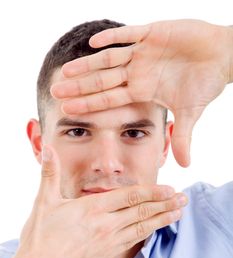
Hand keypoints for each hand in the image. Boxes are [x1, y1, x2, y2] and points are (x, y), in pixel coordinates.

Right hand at [2, 145, 186, 257]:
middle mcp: (106, 225)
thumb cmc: (41, 238)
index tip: (169, 188)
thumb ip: (50, 174)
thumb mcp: (44, 202)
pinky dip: (148, 233)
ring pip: (142, 228)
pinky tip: (156, 229)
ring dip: (162, 219)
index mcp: (92, 208)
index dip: (152, 192)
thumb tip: (48, 149)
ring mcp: (109, 242)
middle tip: (183, 198)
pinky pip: (133, 241)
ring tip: (179, 213)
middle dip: (165, 203)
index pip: (130, 197)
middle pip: (142, 211)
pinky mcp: (108, 255)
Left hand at [51, 20, 232, 166]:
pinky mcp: (153, 32)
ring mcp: (143, 53)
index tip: (67, 110)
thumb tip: (185, 166)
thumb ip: (182, 137)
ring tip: (66, 71)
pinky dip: (113, 38)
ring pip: (109, 59)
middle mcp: (138, 72)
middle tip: (55, 91)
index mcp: (142, 90)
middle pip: (102, 80)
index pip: (109, 99)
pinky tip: (93, 44)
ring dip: (88, 65)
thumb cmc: (205, 83)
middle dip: (79, 86)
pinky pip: (129, 35)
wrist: (221, 56)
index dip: (89, 104)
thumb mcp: (190, 113)